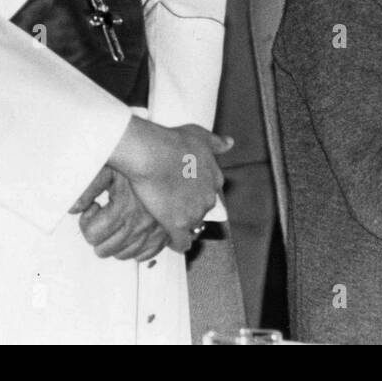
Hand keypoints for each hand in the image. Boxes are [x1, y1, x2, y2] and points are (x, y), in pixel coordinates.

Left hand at [70, 166, 170, 261]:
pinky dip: (137, 250)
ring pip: (125, 255)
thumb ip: (88, 187)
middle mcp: (141, 225)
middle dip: (98, 235)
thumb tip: (73, 207)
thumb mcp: (111, 168)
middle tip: (102, 217)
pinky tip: (133, 232)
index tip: (94, 207)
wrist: (178, 159)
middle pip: (105, 250)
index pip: (93, 234)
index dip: (87, 222)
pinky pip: (148, 254)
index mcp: (125, 209)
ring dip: (116, 243)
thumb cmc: (144, 161)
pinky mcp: (168, 233)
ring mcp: (156, 231)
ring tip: (117, 222)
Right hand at [108, 118, 232, 251]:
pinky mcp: (178, 226)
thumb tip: (229, 143)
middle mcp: (208, 198)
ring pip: (193, 226)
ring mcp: (194, 213)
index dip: (197, 193)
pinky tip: (171, 243)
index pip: (210, 192)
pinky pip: (182, 242)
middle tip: (174, 206)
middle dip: (191, 209)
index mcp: (214, 179)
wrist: (152, 154)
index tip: (186, 192)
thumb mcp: (199, 135)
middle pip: (202, 210)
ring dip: (183, 226)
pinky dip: (178, 244)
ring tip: (168, 222)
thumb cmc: (173, 142)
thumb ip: (215, 143)